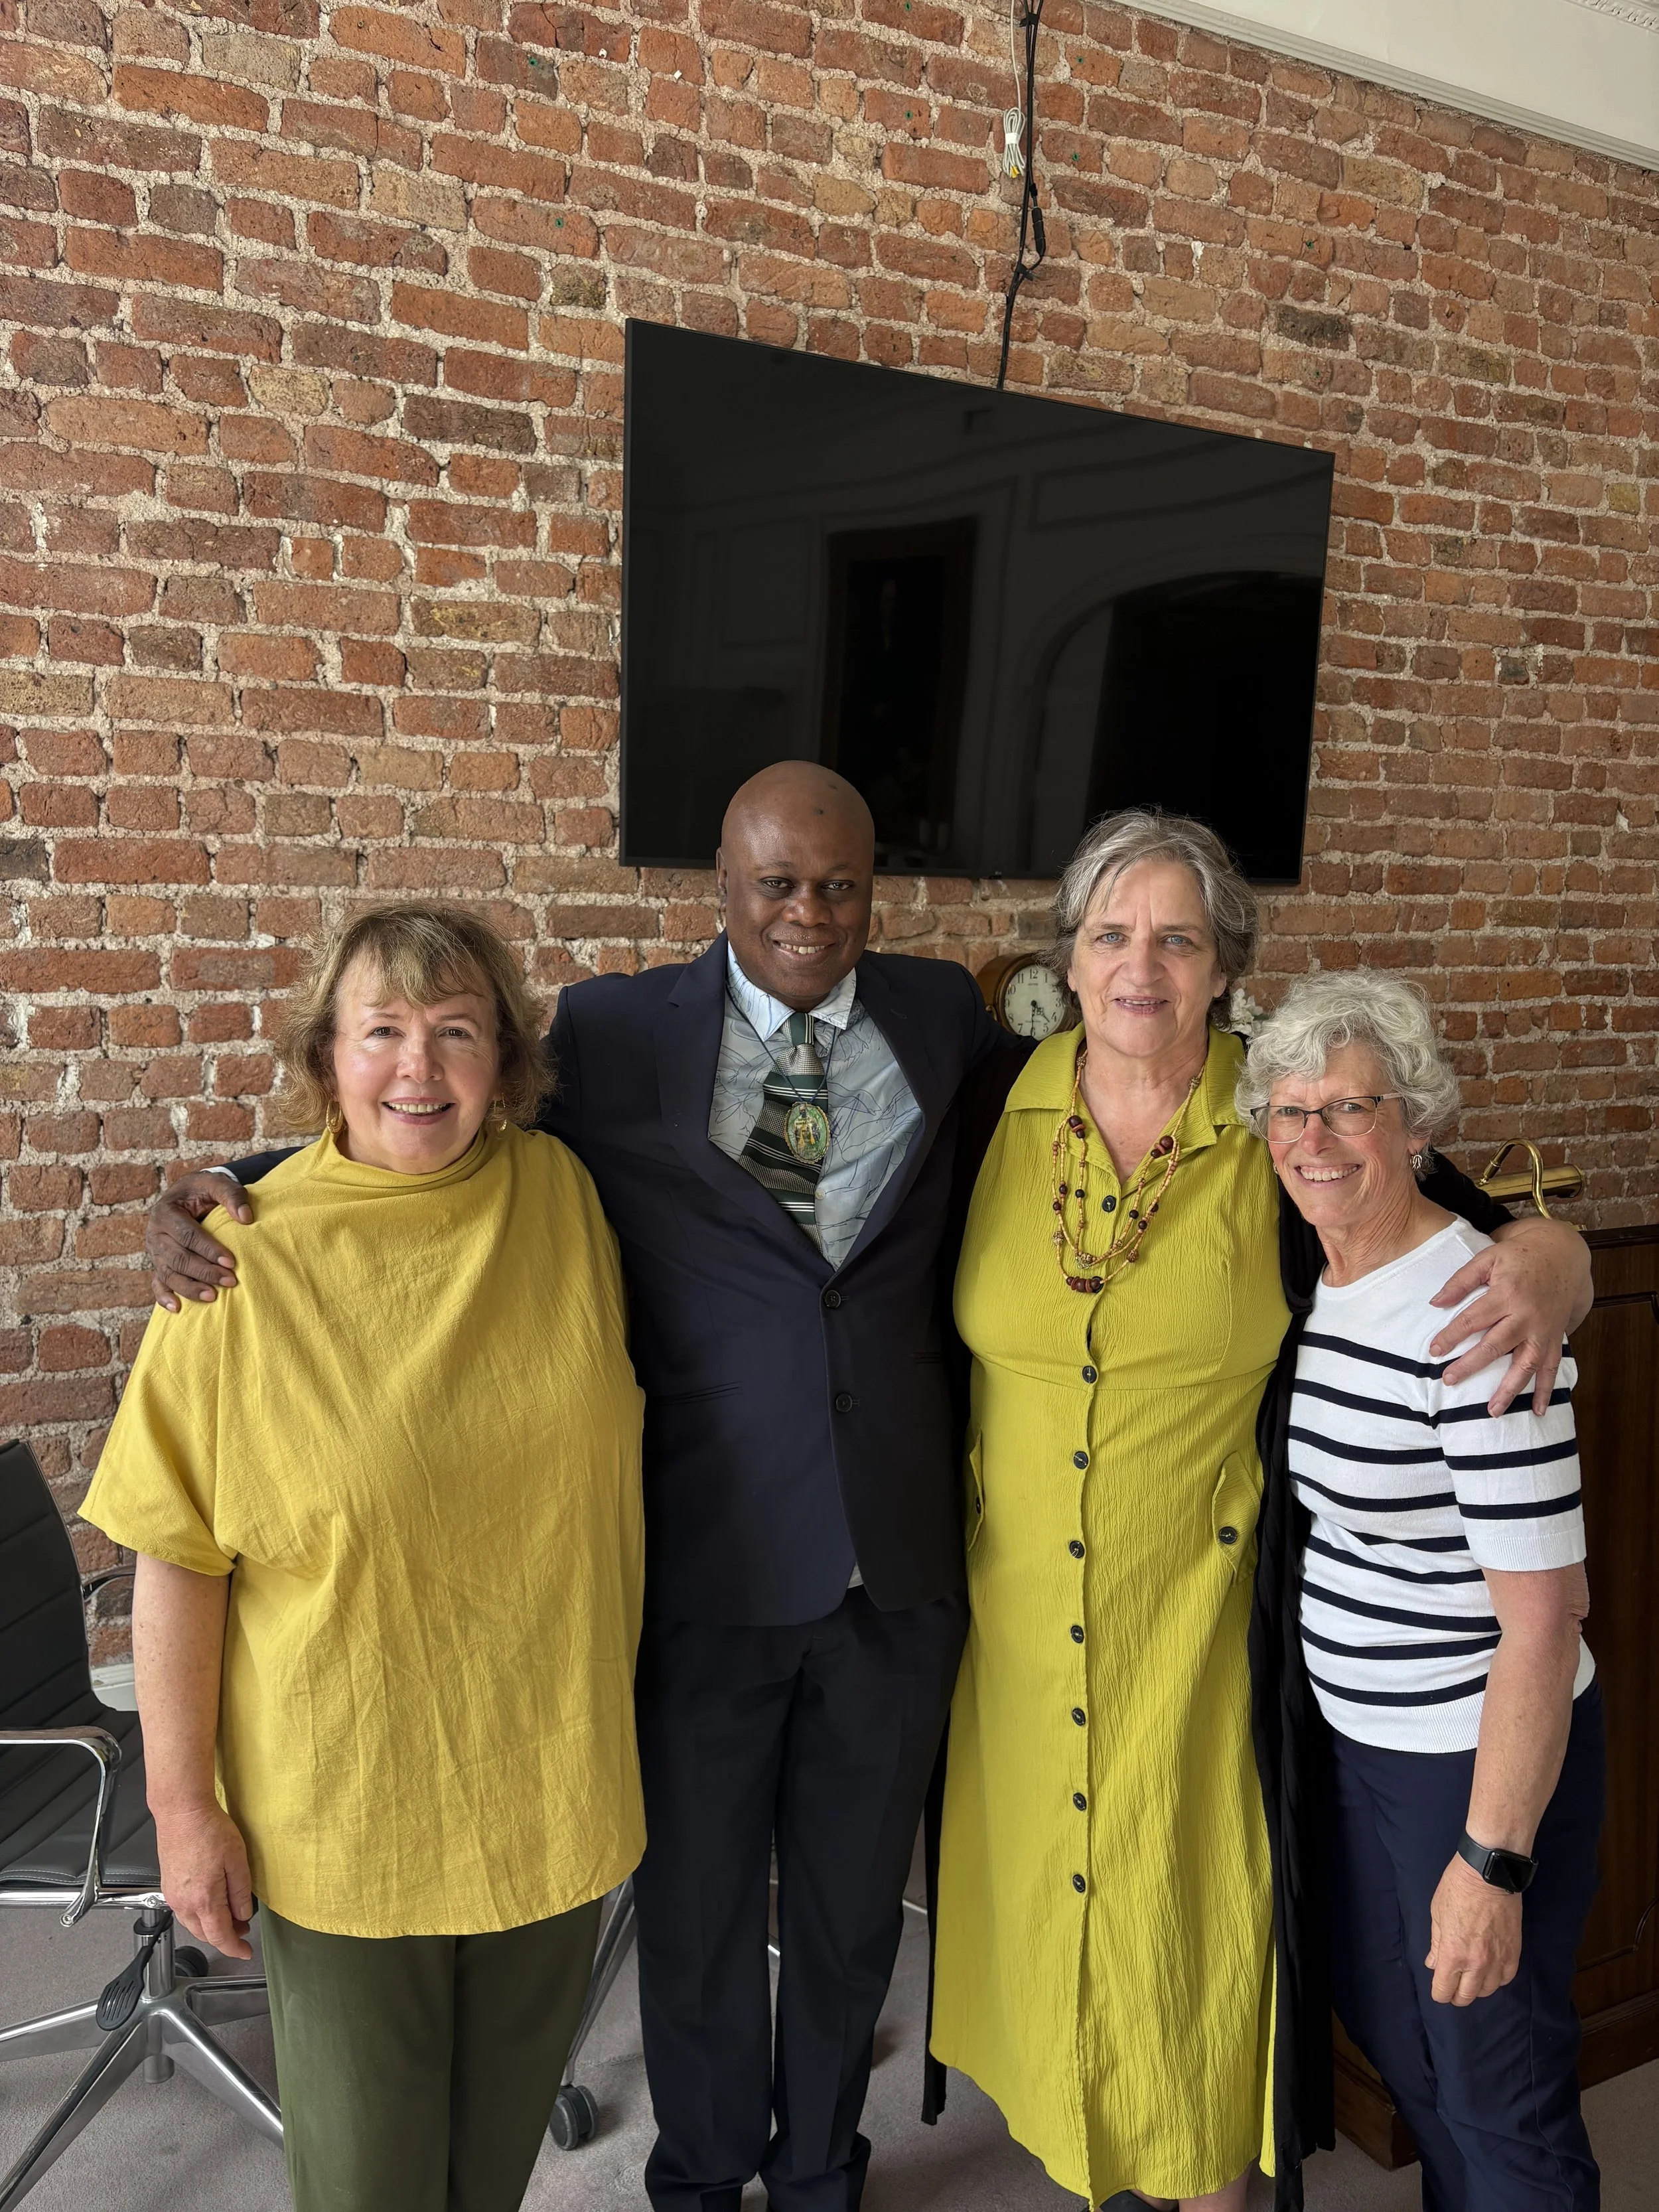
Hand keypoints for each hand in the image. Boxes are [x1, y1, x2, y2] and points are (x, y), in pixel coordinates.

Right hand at [147, 1171, 250, 1312]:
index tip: (231, 1262)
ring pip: (169, 1274)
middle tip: (230, 1281)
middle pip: (178, 1258)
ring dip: (190, 1288)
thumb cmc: (203, 1190)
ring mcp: (154, 1251)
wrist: (187, 1194)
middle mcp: (155, 1233)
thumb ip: (231, 1195)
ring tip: (213, 1297)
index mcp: (165, 1212)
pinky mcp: (158, 1263)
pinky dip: (164, 1297)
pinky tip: (177, 1308)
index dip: (209, 1249)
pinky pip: (157, 1282)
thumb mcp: (216, 1183)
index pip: (187, 1234)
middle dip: (204, 1272)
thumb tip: (246, 1217)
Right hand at [152, 1800, 254, 1960]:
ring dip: (211, 1926)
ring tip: (230, 1917)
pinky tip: (210, 1904)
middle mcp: (184, 1903)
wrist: (181, 1812)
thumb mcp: (237, 1859)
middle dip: (224, 1937)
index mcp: (204, 1899)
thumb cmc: (209, 1830)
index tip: (245, 1953)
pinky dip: (199, 1915)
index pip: (220, 1936)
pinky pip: (184, 1911)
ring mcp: (173, 1895)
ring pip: (193, 1924)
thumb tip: (243, 1915)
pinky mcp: (168, 1886)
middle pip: (204, 1934)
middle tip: (243, 1931)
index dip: (234, 1948)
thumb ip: (240, 1892)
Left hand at [1426, 1852, 1520, 2004]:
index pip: (1444, 1990)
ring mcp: (1498, 1960)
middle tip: (1453, 1987)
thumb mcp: (1437, 1914)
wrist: (1490, 1874)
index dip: (1439, 1992)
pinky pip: (1506, 1978)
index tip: (1438, 1988)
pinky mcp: (1515, 1953)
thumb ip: (1436, 1944)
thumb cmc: (1457, 1889)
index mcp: (1453, 1954)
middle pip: (1466, 1996)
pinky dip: (1497, 1979)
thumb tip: (1433, 1964)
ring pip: (1488, 1990)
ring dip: (1477, 1988)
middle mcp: (1477, 1964)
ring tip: (1472, 1979)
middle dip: (1456, 1995)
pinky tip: (1491, 1972)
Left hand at [1428, 1219, 1590, 1415]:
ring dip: (1510, 1390)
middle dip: (1471, 1365)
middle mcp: (1527, 1316)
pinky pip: (1551, 1368)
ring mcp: (1544, 1330)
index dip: (1451, 1337)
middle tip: (1448, 1380)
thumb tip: (1435, 1303)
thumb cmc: (1519, 1256)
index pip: (1473, 1320)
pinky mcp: (1555, 1338)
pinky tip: (1537, 1410)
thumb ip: (1461, 1280)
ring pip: (1526, 1365)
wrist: (1562, 1254)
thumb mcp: (1487, 1258)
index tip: (1433, 1352)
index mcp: (1507, 1294)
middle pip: (1496, 1346)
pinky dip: (1545, 1390)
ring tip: (1493, 1411)